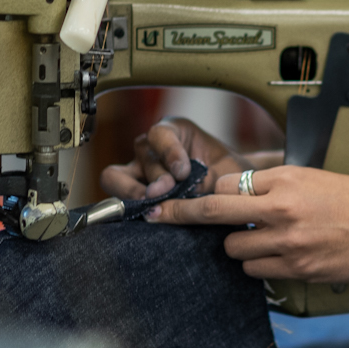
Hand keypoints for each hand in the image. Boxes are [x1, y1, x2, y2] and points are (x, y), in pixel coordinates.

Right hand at [99, 117, 253, 200]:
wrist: (231, 191)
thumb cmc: (229, 173)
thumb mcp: (227, 172)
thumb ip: (208, 178)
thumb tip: (187, 191)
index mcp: (175, 131)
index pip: (160, 134)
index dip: (168, 151)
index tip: (183, 172)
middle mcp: (152, 147)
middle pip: (142, 155)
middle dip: (155, 176)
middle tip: (167, 191)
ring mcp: (139, 169)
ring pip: (118, 175)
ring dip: (134, 192)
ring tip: (152, 207)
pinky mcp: (132, 191)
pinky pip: (117, 196)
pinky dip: (128, 206)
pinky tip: (146, 216)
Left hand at [151, 166, 348, 283]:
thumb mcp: (314, 177)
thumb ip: (275, 185)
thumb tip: (238, 194)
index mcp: (285, 179)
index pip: (225, 184)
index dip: (209, 193)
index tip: (189, 196)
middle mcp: (281, 209)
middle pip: (213, 213)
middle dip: (181, 215)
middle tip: (156, 215)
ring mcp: (288, 242)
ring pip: (233, 249)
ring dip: (238, 246)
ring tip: (262, 240)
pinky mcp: (298, 270)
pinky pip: (257, 271)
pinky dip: (259, 266)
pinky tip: (278, 256)